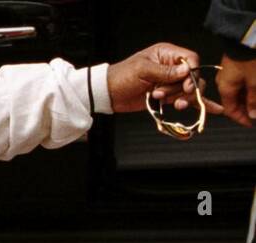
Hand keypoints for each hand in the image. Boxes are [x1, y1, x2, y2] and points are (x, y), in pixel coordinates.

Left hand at [107, 43, 221, 114]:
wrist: (108, 94)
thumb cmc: (121, 77)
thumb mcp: (142, 70)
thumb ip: (164, 72)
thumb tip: (186, 71)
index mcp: (167, 54)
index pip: (190, 60)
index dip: (192, 74)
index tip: (186, 86)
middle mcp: (172, 67)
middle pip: (192, 77)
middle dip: (183, 89)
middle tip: (168, 96)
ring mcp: (170, 83)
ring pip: (189, 91)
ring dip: (181, 99)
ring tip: (167, 102)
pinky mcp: (167, 97)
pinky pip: (185, 99)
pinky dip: (197, 104)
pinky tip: (212, 110)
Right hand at [217, 54, 255, 126]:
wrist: (248, 33)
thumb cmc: (249, 56)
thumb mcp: (255, 82)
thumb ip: (254, 100)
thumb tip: (253, 114)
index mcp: (224, 87)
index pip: (230, 110)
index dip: (241, 118)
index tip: (251, 124)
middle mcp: (225, 80)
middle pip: (235, 100)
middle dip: (248, 107)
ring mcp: (232, 70)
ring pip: (241, 89)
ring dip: (251, 96)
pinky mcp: (240, 62)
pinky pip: (245, 79)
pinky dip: (252, 85)